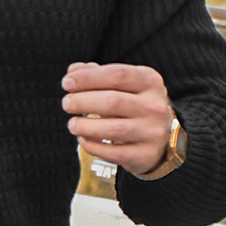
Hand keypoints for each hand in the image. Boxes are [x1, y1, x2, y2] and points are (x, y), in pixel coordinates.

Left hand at [62, 61, 172, 175]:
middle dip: (82, 101)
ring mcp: (153, 132)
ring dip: (85, 126)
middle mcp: (155, 105)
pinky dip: (93, 146)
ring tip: (72, 124)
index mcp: (149, 80)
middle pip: (113, 101)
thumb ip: (96, 74)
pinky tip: (84, 139)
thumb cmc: (132, 103)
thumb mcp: (122, 83)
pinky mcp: (146, 154)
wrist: (158, 136)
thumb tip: (72, 71)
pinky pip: (114, 153)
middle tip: (66, 103)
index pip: (116, 75)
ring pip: (113, 129)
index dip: (87, 78)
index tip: (66, 83)